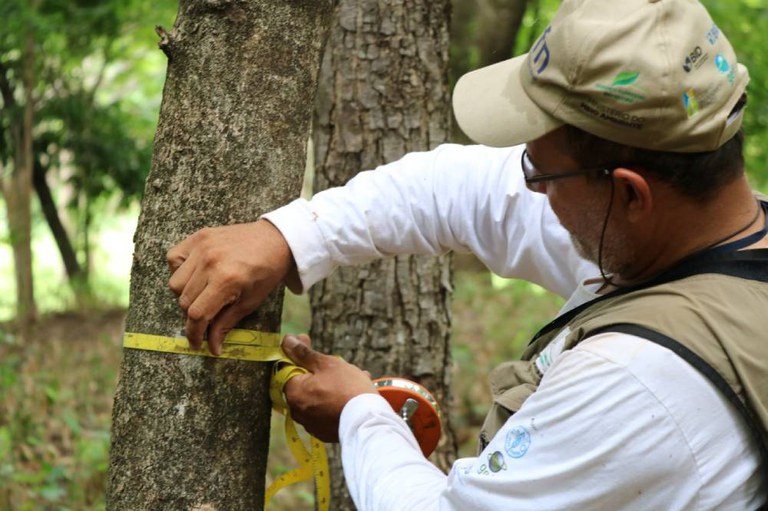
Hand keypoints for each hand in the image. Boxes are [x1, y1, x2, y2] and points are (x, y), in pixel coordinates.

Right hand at [167, 220, 296, 354]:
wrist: (275, 239)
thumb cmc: (266, 272)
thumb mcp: (251, 302)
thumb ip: (227, 323)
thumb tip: (212, 347)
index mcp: (226, 280)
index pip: (197, 314)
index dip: (194, 333)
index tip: (196, 343)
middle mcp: (209, 262)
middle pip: (184, 300)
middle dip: (193, 316)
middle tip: (205, 317)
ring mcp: (201, 247)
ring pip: (175, 282)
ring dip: (185, 294)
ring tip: (202, 293)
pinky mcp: (198, 236)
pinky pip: (173, 259)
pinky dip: (179, 270)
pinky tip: (194, 275)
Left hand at [282, 334, 377, 442]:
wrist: (367, 421)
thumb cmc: (346, 387)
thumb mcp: (326, 364)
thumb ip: (303, 353)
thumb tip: (286, 340)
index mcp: (293, 392)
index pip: (287, 368)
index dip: (298, 354)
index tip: (307, 341)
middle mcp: (297, 411)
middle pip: (304, 384)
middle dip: (319, 371)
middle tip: (338, 363)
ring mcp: (310, 424)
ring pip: (317, 397)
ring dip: (331, 386)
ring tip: (353, 377)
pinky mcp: (324, 432)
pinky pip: (326, 411)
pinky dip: (335, 401)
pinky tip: (352, 394)